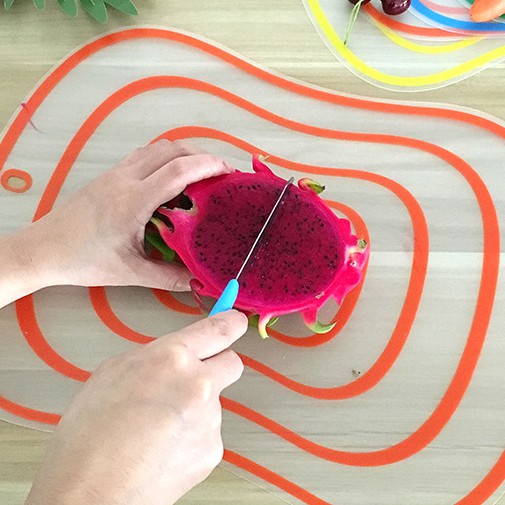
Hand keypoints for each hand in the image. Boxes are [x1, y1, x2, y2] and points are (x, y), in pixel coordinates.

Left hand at [15, 140, 232, 291]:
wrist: (44, 248)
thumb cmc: (83, 260)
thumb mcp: (130, 273)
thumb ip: (168, 277)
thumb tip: (199, 279)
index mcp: (133, 201)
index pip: (178, 170)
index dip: (208, 166)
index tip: (228, 172)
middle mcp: (125, 179)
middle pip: (171, 149)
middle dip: (202, 155)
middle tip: (222, 172)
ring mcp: (116, 173)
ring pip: (157, 148)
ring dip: (184, 153)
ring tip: (202, 171)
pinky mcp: (110, 175)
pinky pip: (145, 155)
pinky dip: (166, 157)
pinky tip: (173, 177)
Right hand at [25, 310, 247, 504]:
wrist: (92, 491)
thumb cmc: (90, 432)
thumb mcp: (114, 372)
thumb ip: (153, 358)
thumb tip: (173, 358)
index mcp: (172, 357)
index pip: (218, 329)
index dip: (231, 322)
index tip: (236, 321)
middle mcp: (199, 383)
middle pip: (232, 363)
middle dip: (218, 366)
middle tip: (194, 380)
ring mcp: (210, 419)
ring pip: (213, 403)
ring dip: (195, 409)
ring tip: (156, 429)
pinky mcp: (213, 451)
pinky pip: (208, 434)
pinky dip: (192, 438)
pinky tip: (162, 449)